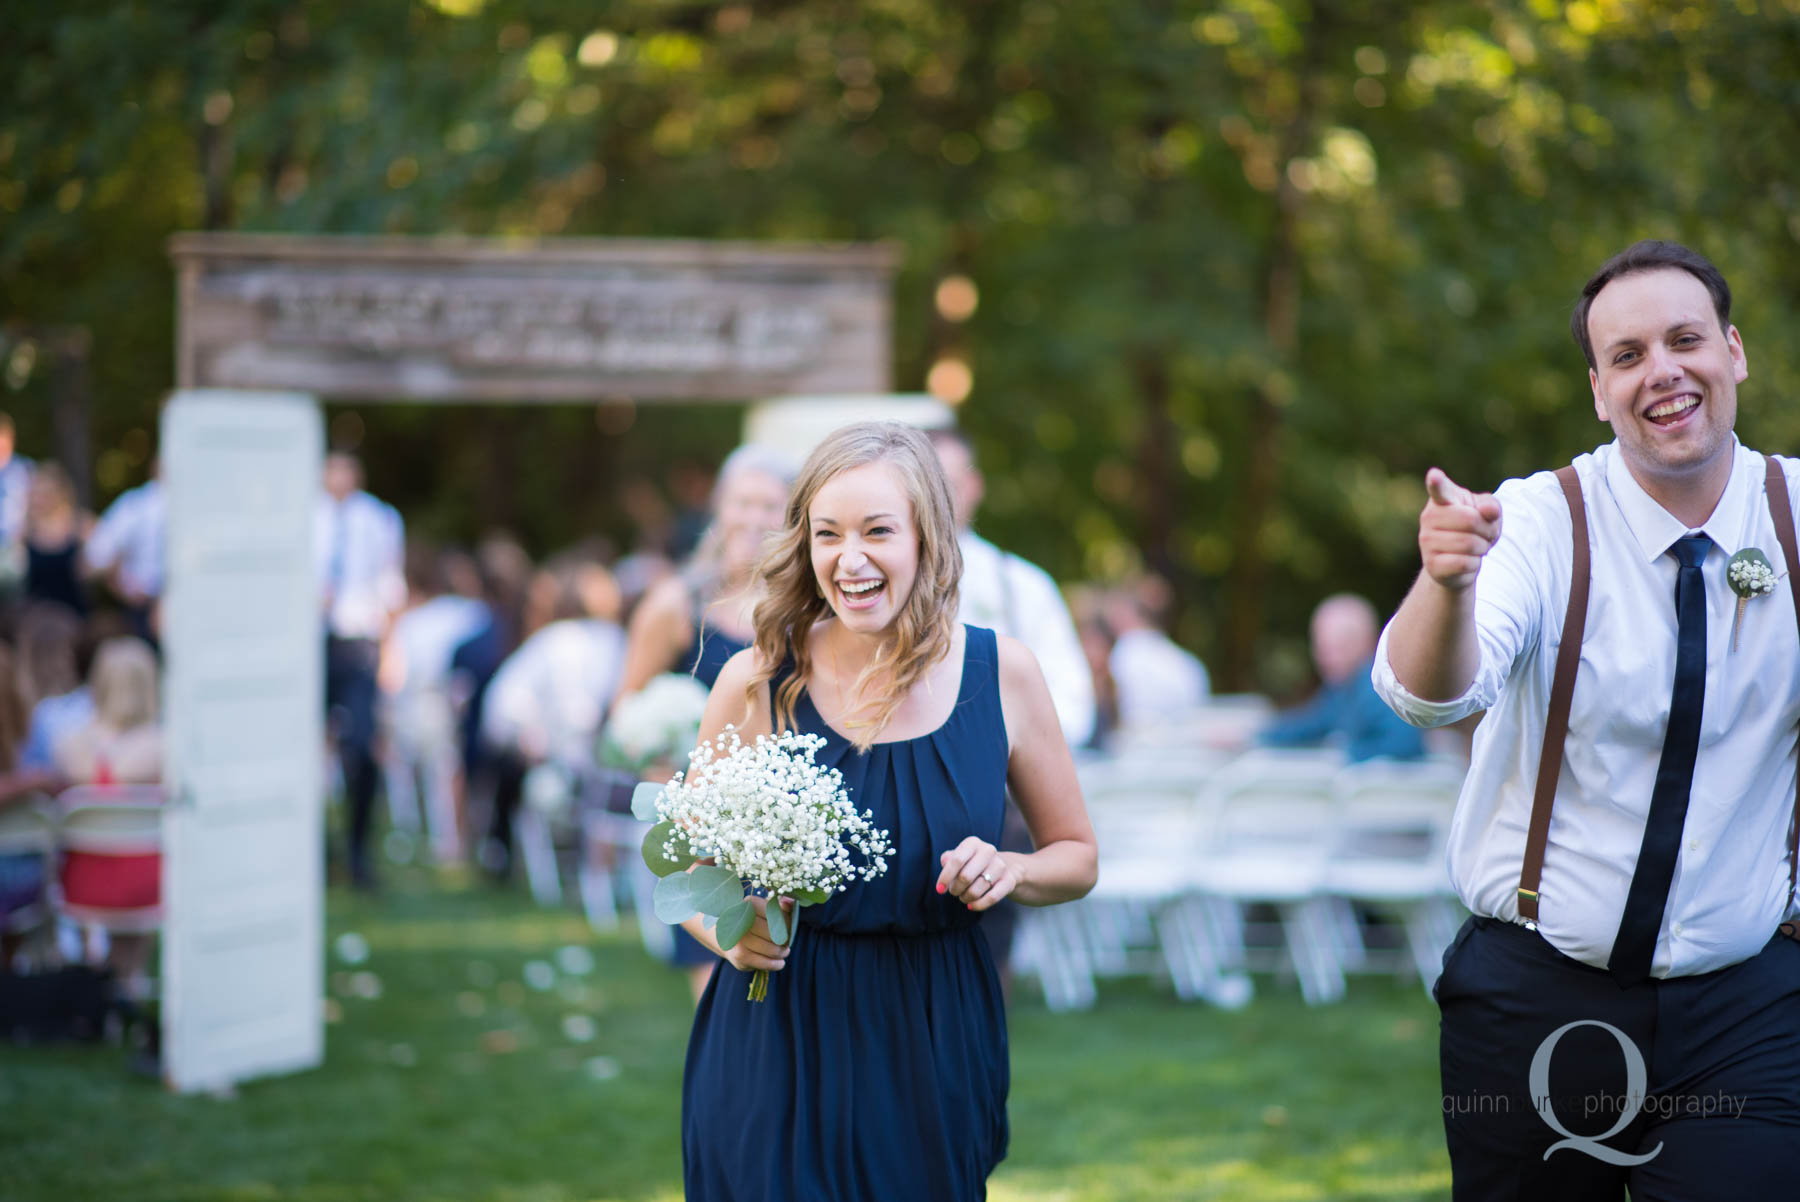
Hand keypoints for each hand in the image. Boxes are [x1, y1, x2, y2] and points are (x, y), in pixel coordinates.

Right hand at [721, 895, 794, 972]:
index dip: (786, 922)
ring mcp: (739, 939)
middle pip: (775, 933)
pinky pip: (766, 963)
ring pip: (772, 949)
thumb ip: (780, 906)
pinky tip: (779, 962)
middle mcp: (741, 921)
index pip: (775, 913)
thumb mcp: (766, 911)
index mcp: (748, 905)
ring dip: (782, 952)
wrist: (730, 942)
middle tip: (787, 942)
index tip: (788, 927)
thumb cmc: (754, 924)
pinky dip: (777, 964)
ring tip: (783, 951)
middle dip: (785, 940)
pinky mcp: (740, 956)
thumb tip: (789, 902)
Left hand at [936, 837, 1018, 911]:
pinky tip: (971, 906)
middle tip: (954, 892)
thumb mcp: (959, 858)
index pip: (956, 860)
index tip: (939, 889)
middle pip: (965, 877)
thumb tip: (945, 861)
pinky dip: (978, 905)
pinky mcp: (1009, 880)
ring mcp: (1000, 865)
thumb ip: (949, 859)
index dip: (945, 877)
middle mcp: (988, 850)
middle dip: (955, 889)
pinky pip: (992, 898)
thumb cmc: (971, 864)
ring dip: (965, 897)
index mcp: (973, 843)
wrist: (1000, 867)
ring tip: (963, 896)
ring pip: (976, 889)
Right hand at [1419, 467, 1503, 591]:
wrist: (1458, 564)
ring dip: (1482, 548)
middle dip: (1487, 530)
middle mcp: (1429, 518)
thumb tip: (1488, 510)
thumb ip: (1491, 506)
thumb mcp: (1488, 513)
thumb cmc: (1474, 530)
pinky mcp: (1431, 564)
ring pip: (1469, 544)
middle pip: (1470, 520)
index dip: (1436, 482)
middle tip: (1485, 534)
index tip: (1434, 475)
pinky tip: (1468, 562)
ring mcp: (1427, 542)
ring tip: (1477, 548)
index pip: (1439, 489)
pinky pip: (1464, 563)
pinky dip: (1475, 564)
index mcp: (1442, 500)